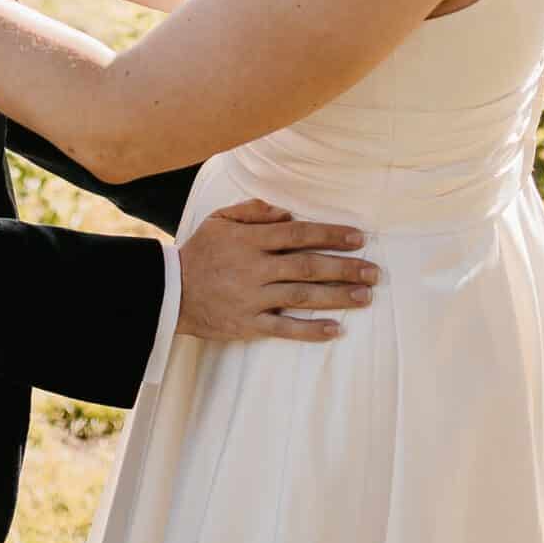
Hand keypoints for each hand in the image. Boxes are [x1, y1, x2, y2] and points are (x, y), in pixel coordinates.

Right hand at [175, 199, 377, 342]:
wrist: (170, 291)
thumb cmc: (200, 252)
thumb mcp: (220, 220)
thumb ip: (253, 211)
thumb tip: (287, 213)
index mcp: (250, 241)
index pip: (298, 234)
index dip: (330, 235)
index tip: (358, 238)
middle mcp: (255, 268)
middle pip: (307, 267)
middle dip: (344, 268)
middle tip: (374, 272)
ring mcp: (252, 298)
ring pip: (301, 297)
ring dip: (336, 297)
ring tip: (365, 296)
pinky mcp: (248, 324)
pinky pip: (284, 329)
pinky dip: (310, 331)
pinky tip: (335, 330)